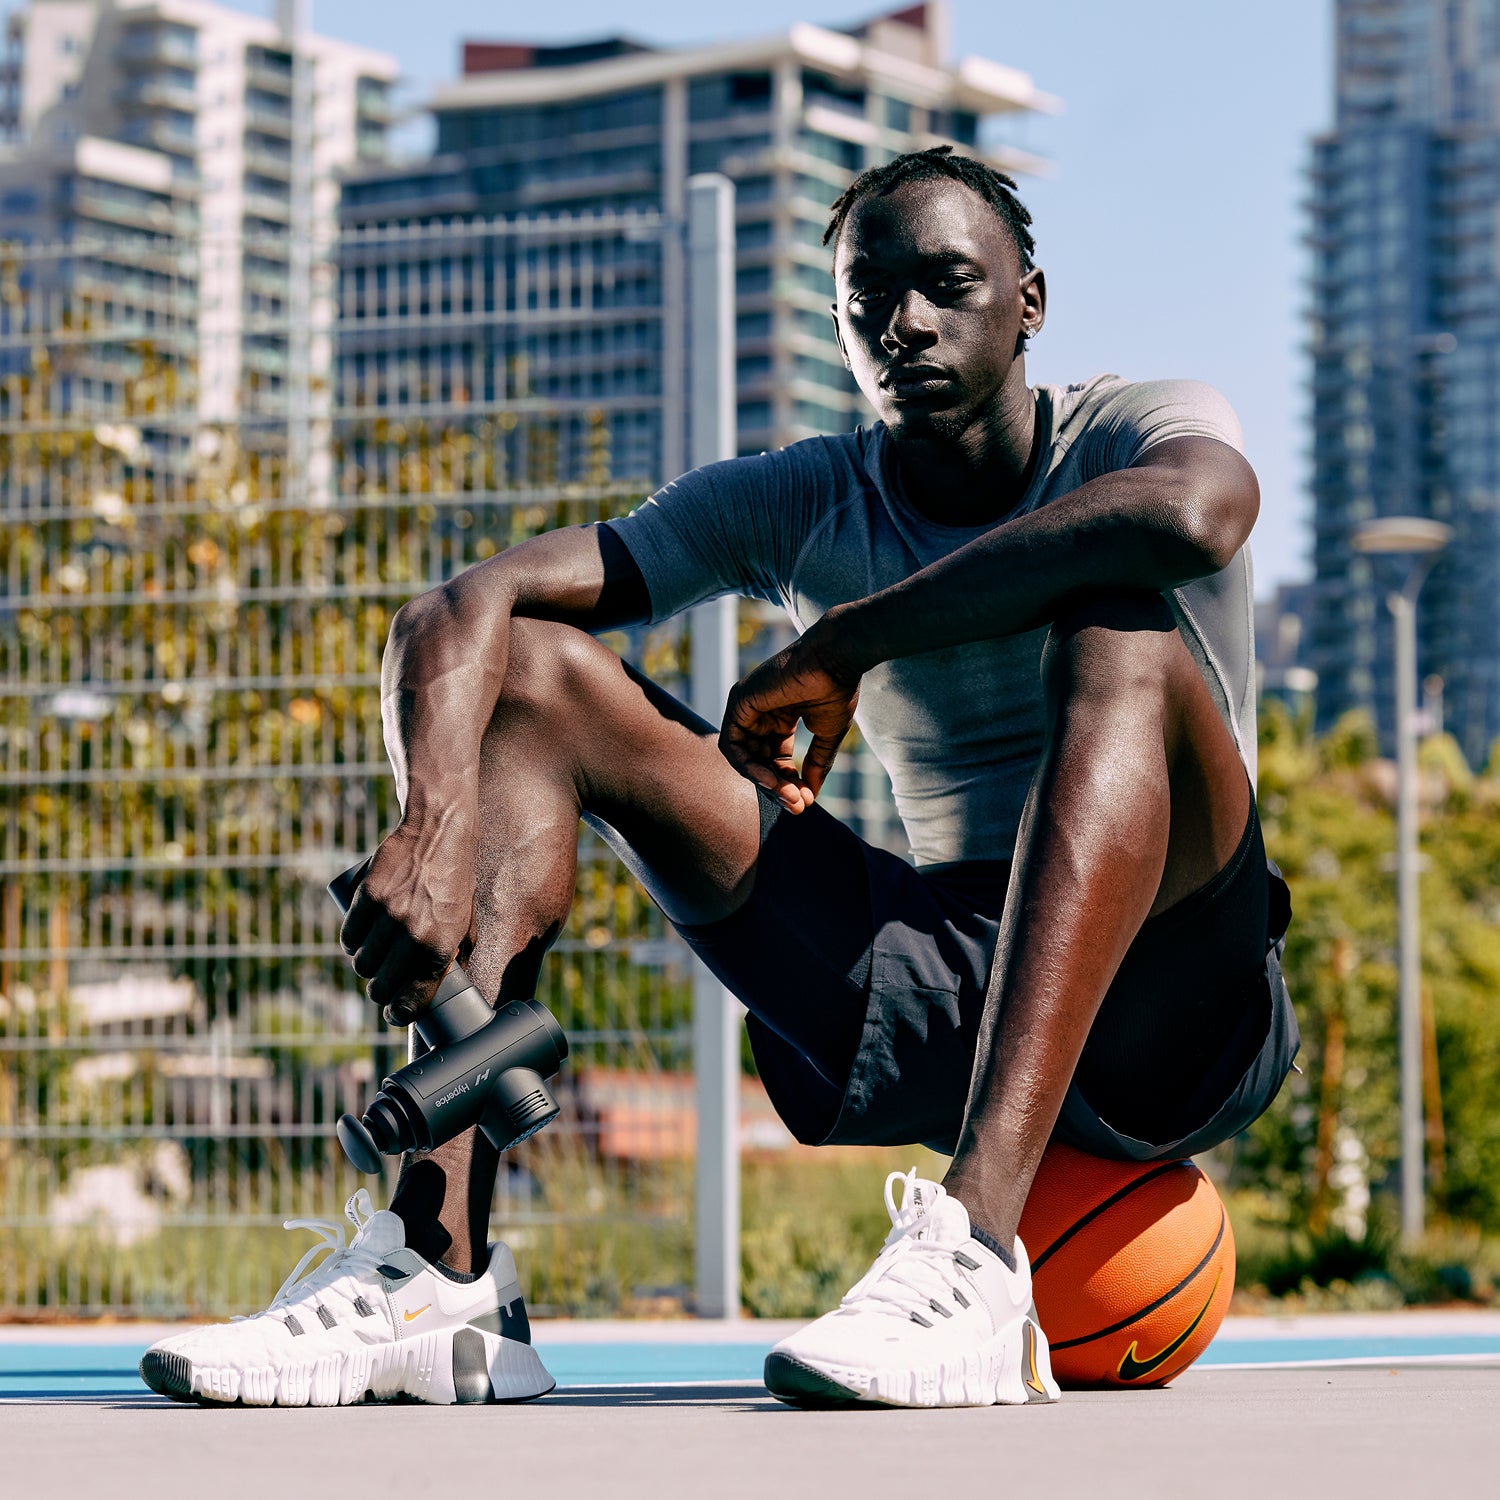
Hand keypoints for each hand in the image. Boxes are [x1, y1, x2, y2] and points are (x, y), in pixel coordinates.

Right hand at [337, 808, 477, 1023]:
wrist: (439, 832)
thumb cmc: (457, 878)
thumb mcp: (466, 919)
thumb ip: (456, 950)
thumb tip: (448, 979)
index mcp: (441, 946)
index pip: (412, 998)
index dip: (400, 1013)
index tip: (394, 1015)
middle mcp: (413, 935)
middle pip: (380, 985)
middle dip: (380, 992)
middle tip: (381, 987)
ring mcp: (388, 916)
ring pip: (360, 963)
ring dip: (364, 968)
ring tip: (371, 962)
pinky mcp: (367, 897)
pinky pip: (348, 936)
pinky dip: (350, 944)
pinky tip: (356, 943)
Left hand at [721, 620, 862, 812]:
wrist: (836, 659)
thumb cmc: (836, 689)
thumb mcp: (827, 734)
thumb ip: (816, 763)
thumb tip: (810, 795)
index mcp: (781, 716)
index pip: (775, 757)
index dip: (789, 782)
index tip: (807, 801)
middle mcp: (760, 712)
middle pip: (758, 760)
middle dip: (777, 787)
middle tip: (797, 805)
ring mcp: (747, 707)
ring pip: (743, 758)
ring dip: (765, 782)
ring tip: (788, 795)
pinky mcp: (738, 703)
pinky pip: (732, 746)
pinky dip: (749, 768)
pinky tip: (773, 780)